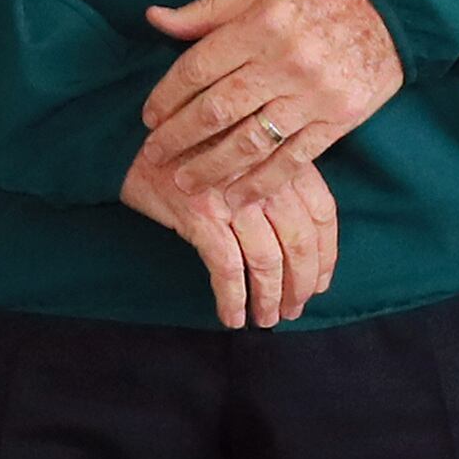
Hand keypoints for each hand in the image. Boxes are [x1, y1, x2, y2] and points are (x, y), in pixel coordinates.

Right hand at [123, 142, 338, 330]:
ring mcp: (233, 197)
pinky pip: (227, 268)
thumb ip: (275, 176)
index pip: (323, 214)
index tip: (321, 282)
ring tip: (267, 318)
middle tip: (295, 309)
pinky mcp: (200, 215)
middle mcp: (263, 177)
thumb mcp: (244, 148)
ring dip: (270, 297)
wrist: (133, 139)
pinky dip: (233, 298)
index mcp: (281, 159)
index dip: (326, 254)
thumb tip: (301, 231)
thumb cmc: (191, 147)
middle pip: (300, 242)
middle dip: (301, 283)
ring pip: (267, 260)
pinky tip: (233, 317)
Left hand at [139, 0, 404, 186]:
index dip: (167, 97)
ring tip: (186, 184)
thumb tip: (154, 18)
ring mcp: (314, 96)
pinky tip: (237, 196)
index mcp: (261, 26)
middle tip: (152, 156)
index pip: (199, 69)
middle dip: (179, 138)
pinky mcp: (339, 120)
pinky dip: (262, 182)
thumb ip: (207, 10)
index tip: (148, 117)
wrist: (394, 1)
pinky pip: (294, 159)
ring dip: (213, 168)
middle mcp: (285, 63)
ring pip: (251, 142)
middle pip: (218, 110)